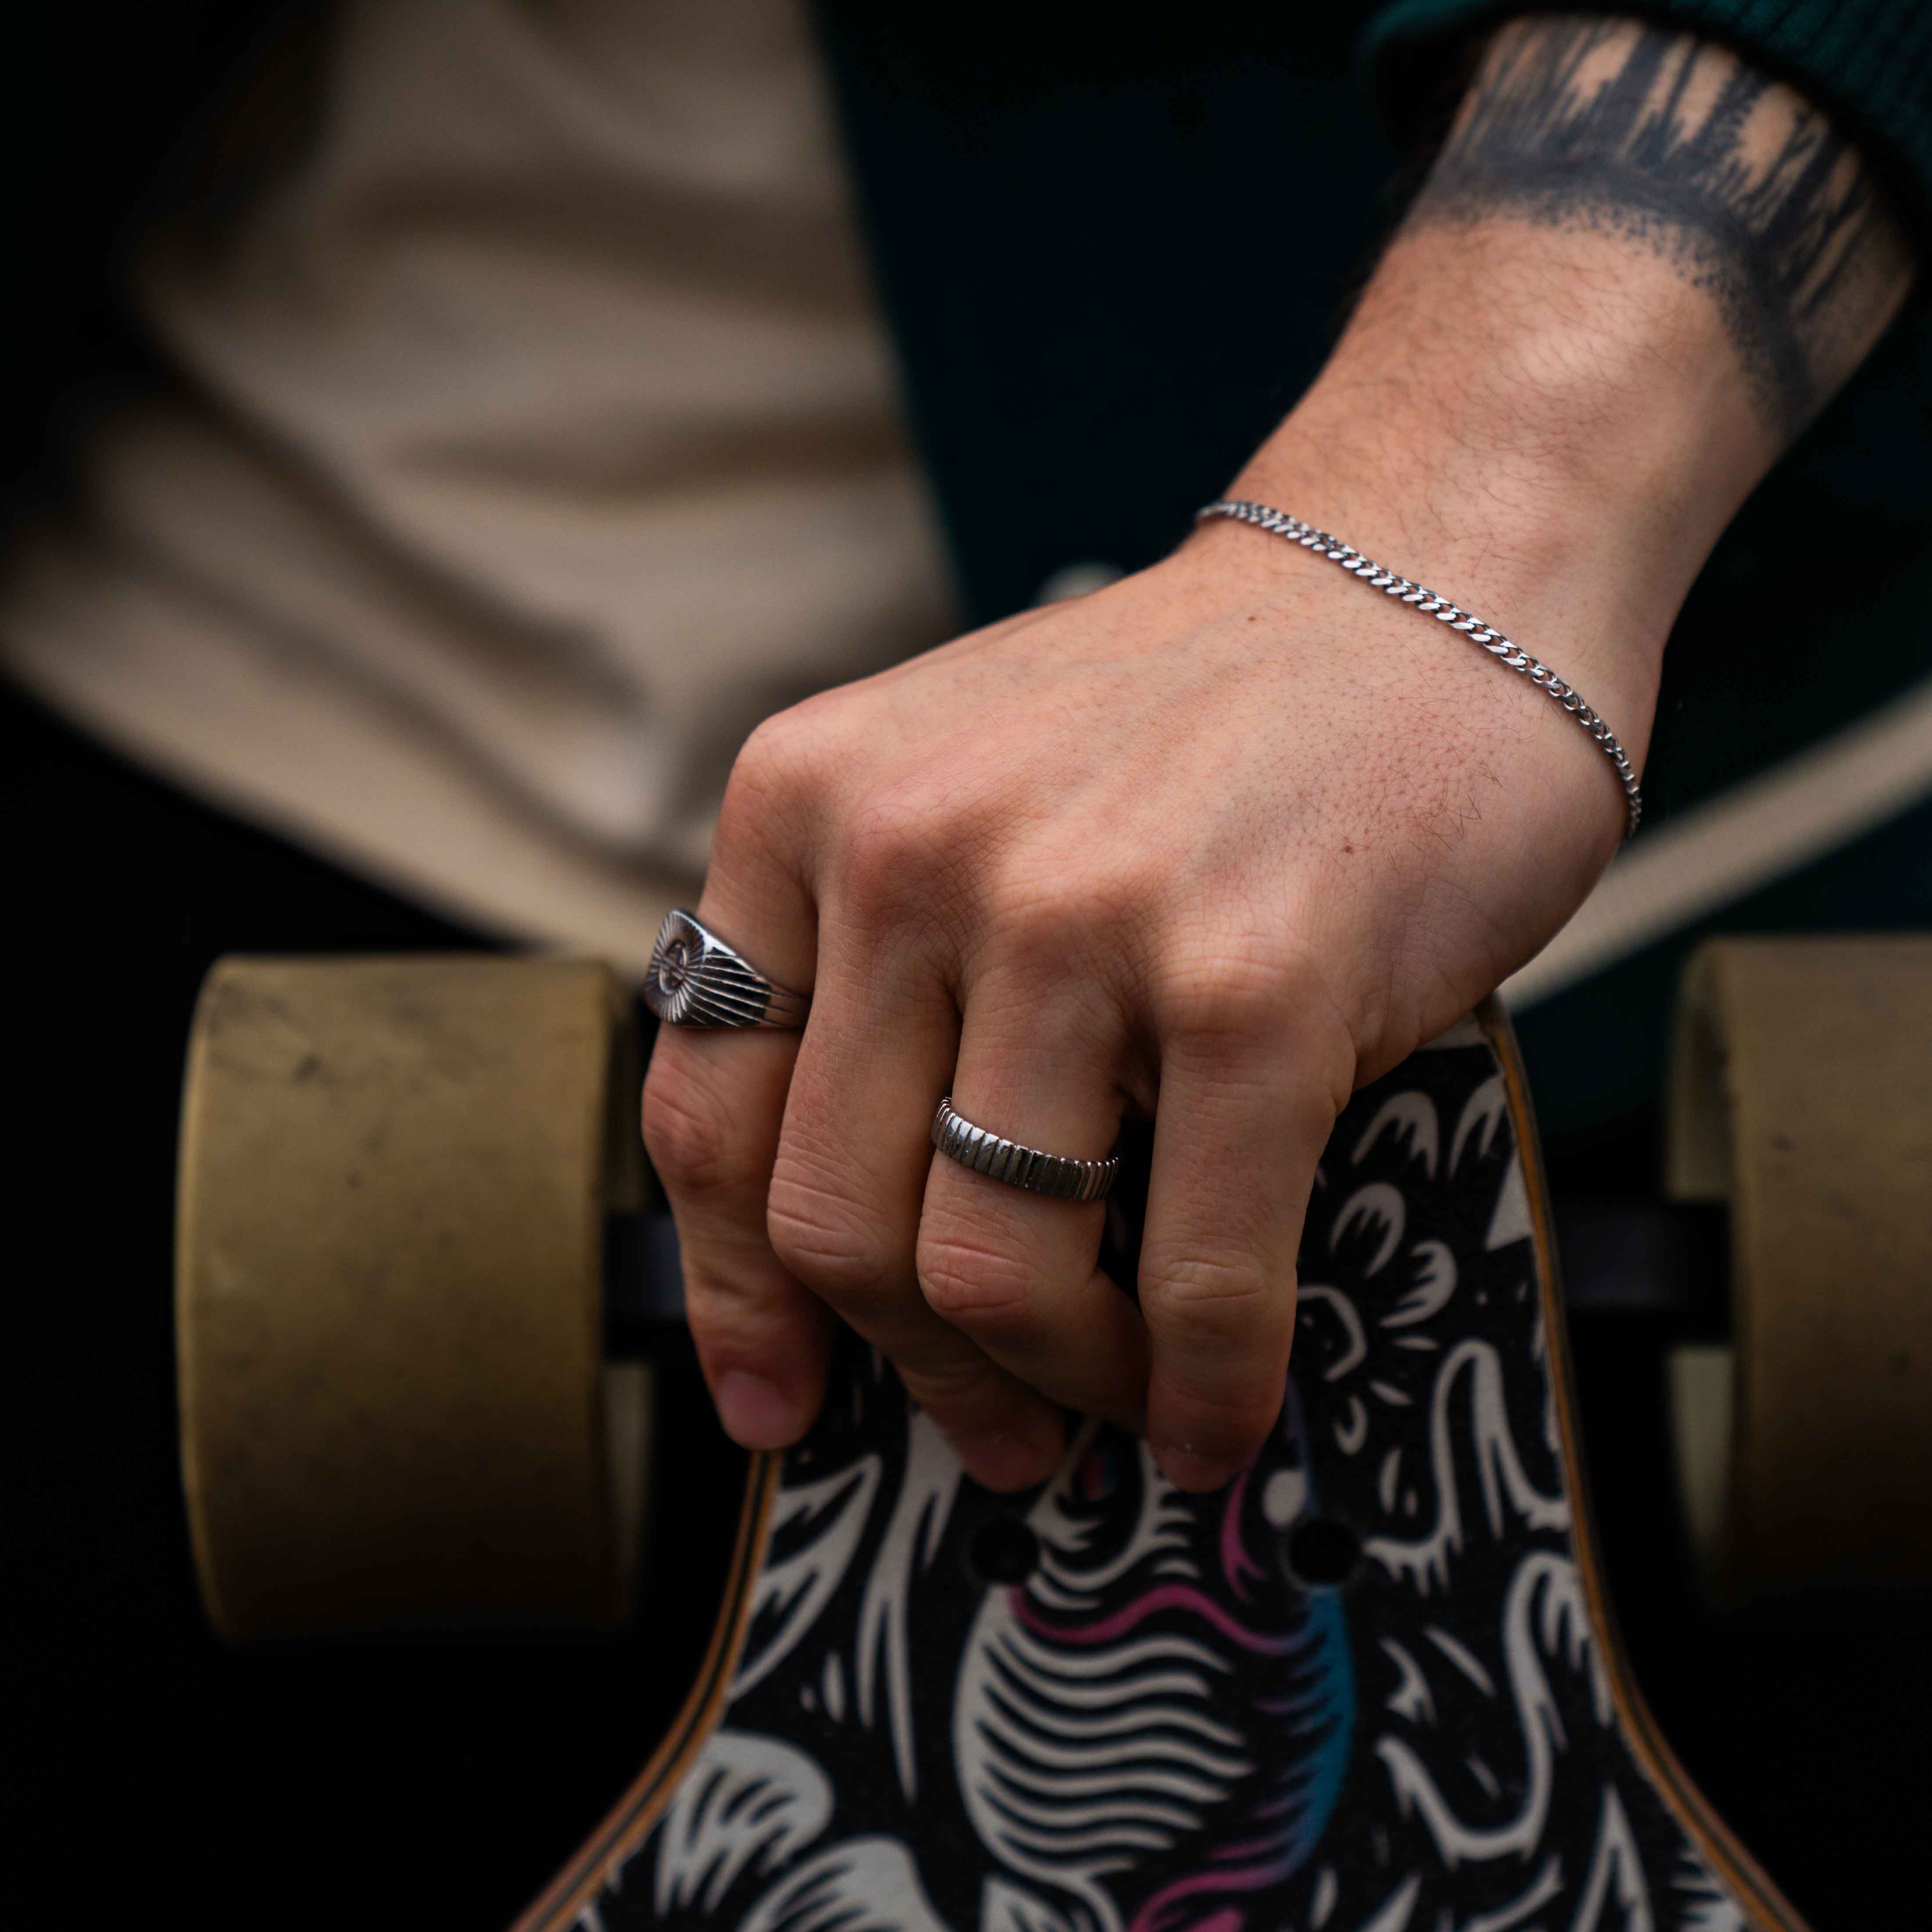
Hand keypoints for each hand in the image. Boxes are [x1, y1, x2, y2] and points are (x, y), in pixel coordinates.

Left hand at [644, 17, 1909, 1492]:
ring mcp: (1078, 919)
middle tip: (994, 1427)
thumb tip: (848, 1263)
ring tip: (1115, 1398)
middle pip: (835, 1222)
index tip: (779, 1399)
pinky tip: (1215, 1414)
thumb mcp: (962, 796)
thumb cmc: (1192, 726)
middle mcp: (912, 851)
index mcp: (806, 805)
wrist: (1421, 579)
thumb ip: (877, 984)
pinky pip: (1188, 1273)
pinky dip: (1199, 1385)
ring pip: (985, 1271)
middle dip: (918, 1368)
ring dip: (1054, 1386)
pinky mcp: (1249, 988)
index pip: (709, 1111)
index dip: (737, 1292)